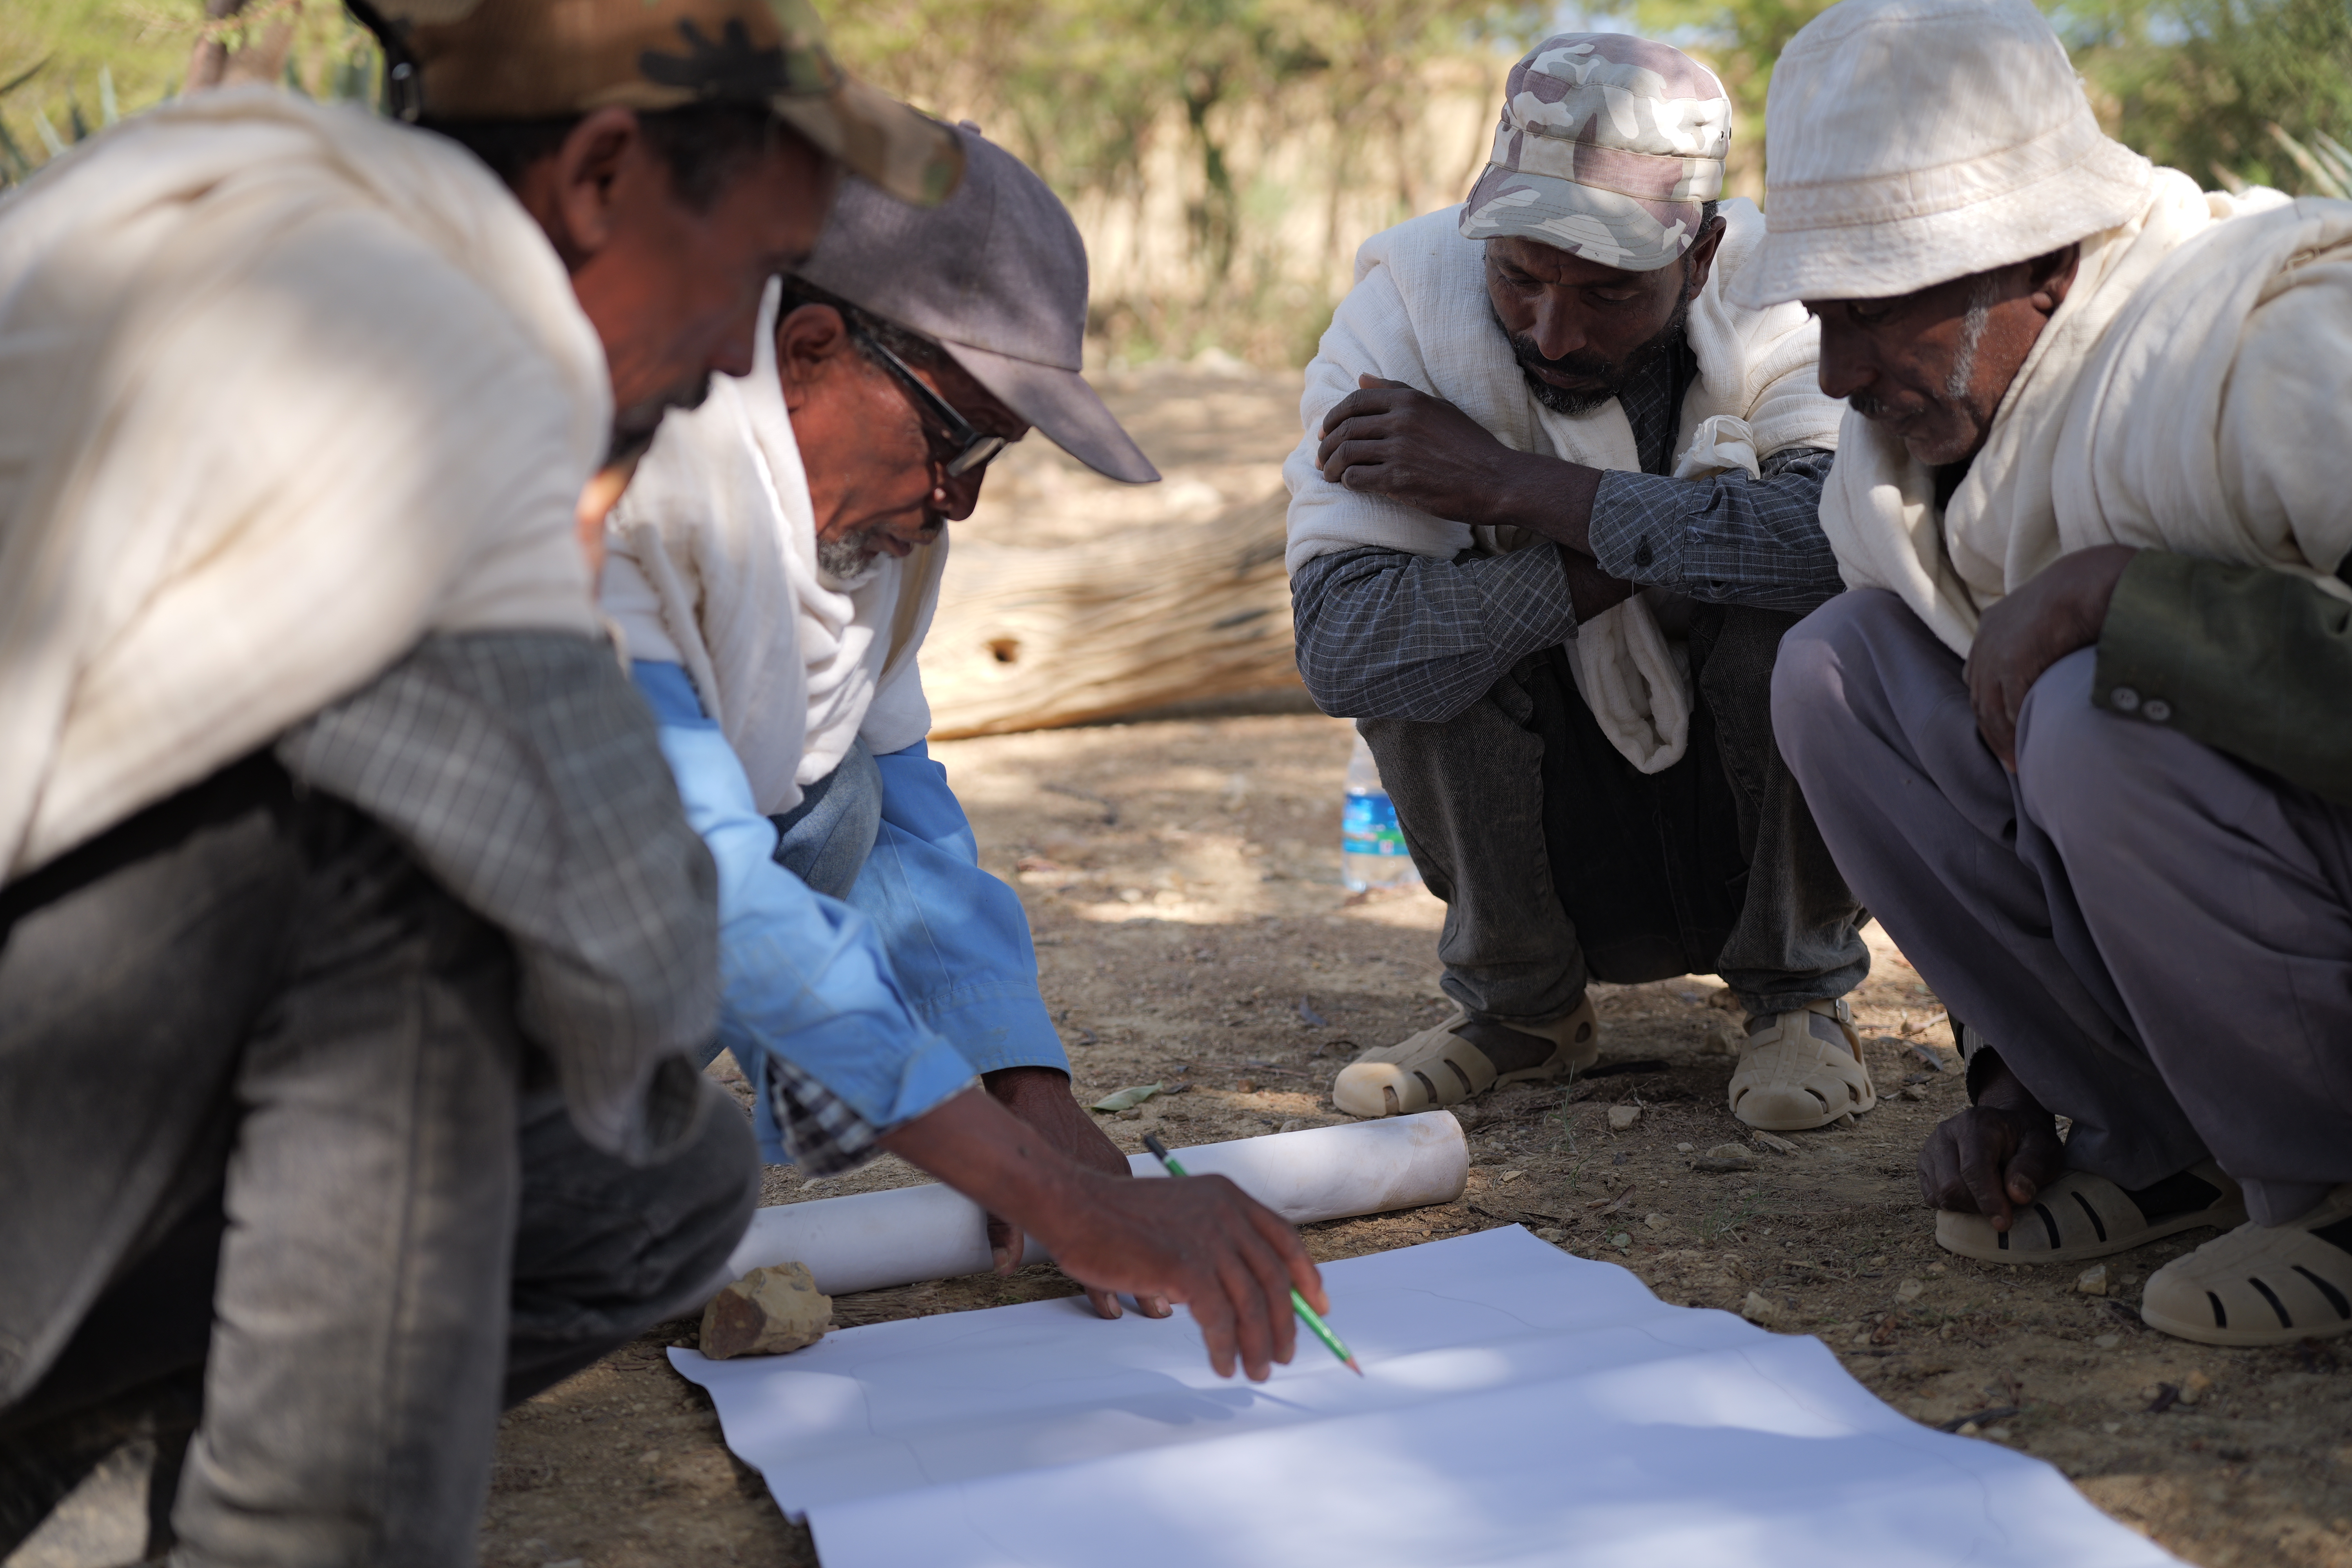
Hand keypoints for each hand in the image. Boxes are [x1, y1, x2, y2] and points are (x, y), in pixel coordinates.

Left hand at [982, 1066, 1170, 1320]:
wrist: (1036, 1093)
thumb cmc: (1026, 1134)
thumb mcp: (1014, 1183)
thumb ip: (1007, 1228)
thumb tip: (1002, 1269)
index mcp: (1086, 1193)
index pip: (1100, 1253)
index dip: (1106, 1286)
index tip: (1113, 1311)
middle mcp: (1112, 1183)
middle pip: (1131, 1242)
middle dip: (1145, 1277)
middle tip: (1159, 1309)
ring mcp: (1118, 1172)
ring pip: (1138, 1222)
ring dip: (1148, 1251)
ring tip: (1164, 1285)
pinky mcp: (1118, 1162)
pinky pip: (1134, 1201)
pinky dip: (1141, 1223)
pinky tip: (1146, 1241)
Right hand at [1038, 1165, 1324, 1381]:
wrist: (1076, 1207)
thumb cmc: (1119, 1218)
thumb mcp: (1182, 1215)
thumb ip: (1215, 1239)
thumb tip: (1247, 1289)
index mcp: (1228, 1197)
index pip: (1284, 1240)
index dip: (1307, 1276)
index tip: (1318, 1308)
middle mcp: (1226, 1214)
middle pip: (1275, 1277)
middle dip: (1286, 1323)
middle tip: (1284, 1355)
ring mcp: (1208, 1239)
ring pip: (1252, 1303)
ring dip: (1259, 1344)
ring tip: (1257, 1372)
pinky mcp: (1186, 1266)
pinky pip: (1220, 1319)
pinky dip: (1226, 1347)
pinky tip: (1223, 1364)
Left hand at [1317, 375, 1597, 544]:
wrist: (1496, 479)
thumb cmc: (1470, 445)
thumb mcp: (1438, 408)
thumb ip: (1398, 392)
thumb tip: (1361, 378)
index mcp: (1409, 401)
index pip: (1355, 402)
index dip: (1333, 417)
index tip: (1326, 431)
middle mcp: (1401, 422)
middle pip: (1346, 428)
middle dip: (1326, 444)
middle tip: (1321, 457)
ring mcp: (1399, 450)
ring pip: (1346, 453)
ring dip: (1330, 466)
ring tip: (1328, 474)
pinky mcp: (1399, 480)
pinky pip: (1356, 478)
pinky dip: (1346, 482)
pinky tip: (1349, 486)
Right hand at [1916, 1054, 2064, 1230]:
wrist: (2008, 1128)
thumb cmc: (2027, 1141)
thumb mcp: (2044, 1149)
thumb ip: (2032, 1168)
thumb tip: (2017, 1196)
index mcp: (1976, 1123)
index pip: (1973, 1168)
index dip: (1988, 1200)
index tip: (2004, 1223)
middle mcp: (1946, 1132)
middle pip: (1951, 1185)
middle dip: (1979, 1206)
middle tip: (2005, 1206)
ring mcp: (1930, 1148)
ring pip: (1940, 1194)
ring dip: (1967, 1207)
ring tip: (1991, 1197)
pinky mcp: (1924, 1164)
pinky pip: (1931, 1197)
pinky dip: (1954, 1206)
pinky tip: (1973, 1196)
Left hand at [1964, 545, 2136, 767]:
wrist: (2092, 580)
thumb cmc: (2083, 594)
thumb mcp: (2051, 614)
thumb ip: (2041, 637)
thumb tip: (2053, 658)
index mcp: (1992, 626)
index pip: (1978, 675)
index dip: (1988, 704)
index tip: (2001, 728)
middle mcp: (1986, 640)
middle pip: (1979, 697)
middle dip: (1991, 730)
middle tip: (2008, 758)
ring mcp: (1995, 652)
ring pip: (1989, 708)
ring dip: (2001, 738)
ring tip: (2017, 762)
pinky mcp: (2011, 663)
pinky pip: (2008, 706)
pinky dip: (2015, 729)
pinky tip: (2026, 747)